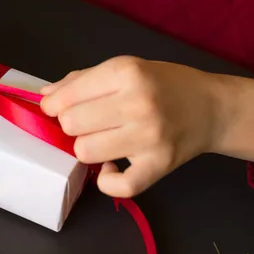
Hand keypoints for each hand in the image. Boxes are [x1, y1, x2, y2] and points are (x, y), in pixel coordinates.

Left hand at [40, 56, 253, 197]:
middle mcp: (137, 103)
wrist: (211, 107)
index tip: (58, 109)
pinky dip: (108, 180)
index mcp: (124, 73)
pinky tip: (113, 165)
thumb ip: (80, 81)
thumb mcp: (122, 68)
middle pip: (71, 125)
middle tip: (89, 123)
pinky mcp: (160, 165)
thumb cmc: (161, 83)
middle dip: (72, 125)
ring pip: (85, 153)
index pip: (65, 98)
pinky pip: (118, 186)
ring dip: (88, 148)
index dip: (53, 107)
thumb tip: (43, 97)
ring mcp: (149, 137)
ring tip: (104, 139)